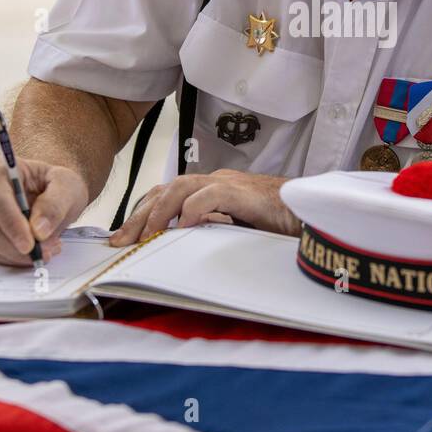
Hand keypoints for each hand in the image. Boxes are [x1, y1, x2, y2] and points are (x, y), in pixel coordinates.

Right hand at [0, 156, 88, 265]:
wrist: (52, 191)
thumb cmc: (57, 183)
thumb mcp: (68, 186)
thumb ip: (55, 204)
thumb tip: (38, 230)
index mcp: (0, 168)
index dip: (10, 223)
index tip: (29, 244)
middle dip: (15, 245)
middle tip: (46, 252)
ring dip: (17, 254)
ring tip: (47, 249)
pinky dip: (15, 257)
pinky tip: (36, 252)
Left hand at [110, 169, 298, 246]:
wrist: (310, 212)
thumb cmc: (277, 224)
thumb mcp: (234, 230)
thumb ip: (210, 232)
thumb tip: (178, 249)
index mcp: (210, 189)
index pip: (165, 195)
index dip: (141, 213)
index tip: (122, 238)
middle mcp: (215, 182)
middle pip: (165, 190)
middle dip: (139, 215)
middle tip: (121, 241)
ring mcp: (228, 184)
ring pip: (182, 187)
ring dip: (159, 211)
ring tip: (146, 234)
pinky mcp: (242, 193)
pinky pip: (210, 195)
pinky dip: (193, 210)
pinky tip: (182, 226)